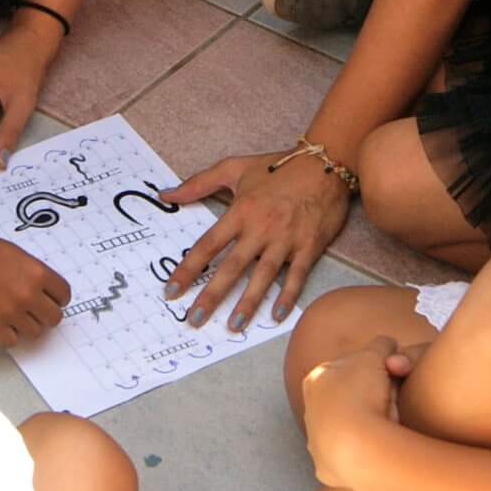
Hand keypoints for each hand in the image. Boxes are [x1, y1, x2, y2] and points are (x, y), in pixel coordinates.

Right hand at [0, 230, 71, 346]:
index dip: (59, 299)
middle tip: (36, 312)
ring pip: (35, 333)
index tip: (53, 301)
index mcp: (40, 274)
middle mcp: (30, 295)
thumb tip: (45, 293)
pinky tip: (3, 324)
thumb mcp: (21, 256)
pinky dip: (9, 335)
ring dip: (28, 326)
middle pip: (54, 318)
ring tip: (15, 316)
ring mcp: (13, 312)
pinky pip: (12, 342)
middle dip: (46, 315)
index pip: (64, 296)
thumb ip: (37, 275)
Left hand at [159, 149, 348, 331]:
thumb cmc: (278, 166)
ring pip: (262, 276)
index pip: (207, 245)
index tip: (171, 290)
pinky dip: (287, 296)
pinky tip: (277, 315)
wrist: (325, 164)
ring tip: (233, 326)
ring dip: (247, 303)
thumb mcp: (234, 167)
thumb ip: (198, 183)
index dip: (188, 269)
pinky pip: (296, 276)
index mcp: (240, 212)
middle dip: (211, 296)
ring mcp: (285, 240)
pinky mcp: (308, 247)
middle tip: (194, 320)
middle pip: (231, 267)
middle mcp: (260, 229)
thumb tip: (165, 193)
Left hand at [302, 336, 401, 488]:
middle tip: (390, 404)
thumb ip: (381, 345)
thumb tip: (387, 345)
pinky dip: (361, 454)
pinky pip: (347, 458)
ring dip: (364, 429)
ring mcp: (314, 441)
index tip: (390, 379)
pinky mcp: (324, 468)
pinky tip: (375, 452)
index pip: (348, 370)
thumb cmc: (363, 395)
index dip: (373, 372)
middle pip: (346, 400)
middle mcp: (309, 410)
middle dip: (368, 400)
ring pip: (345, 430)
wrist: (359, 447)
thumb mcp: (377, 354)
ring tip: (385, 430)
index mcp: (315, 379)